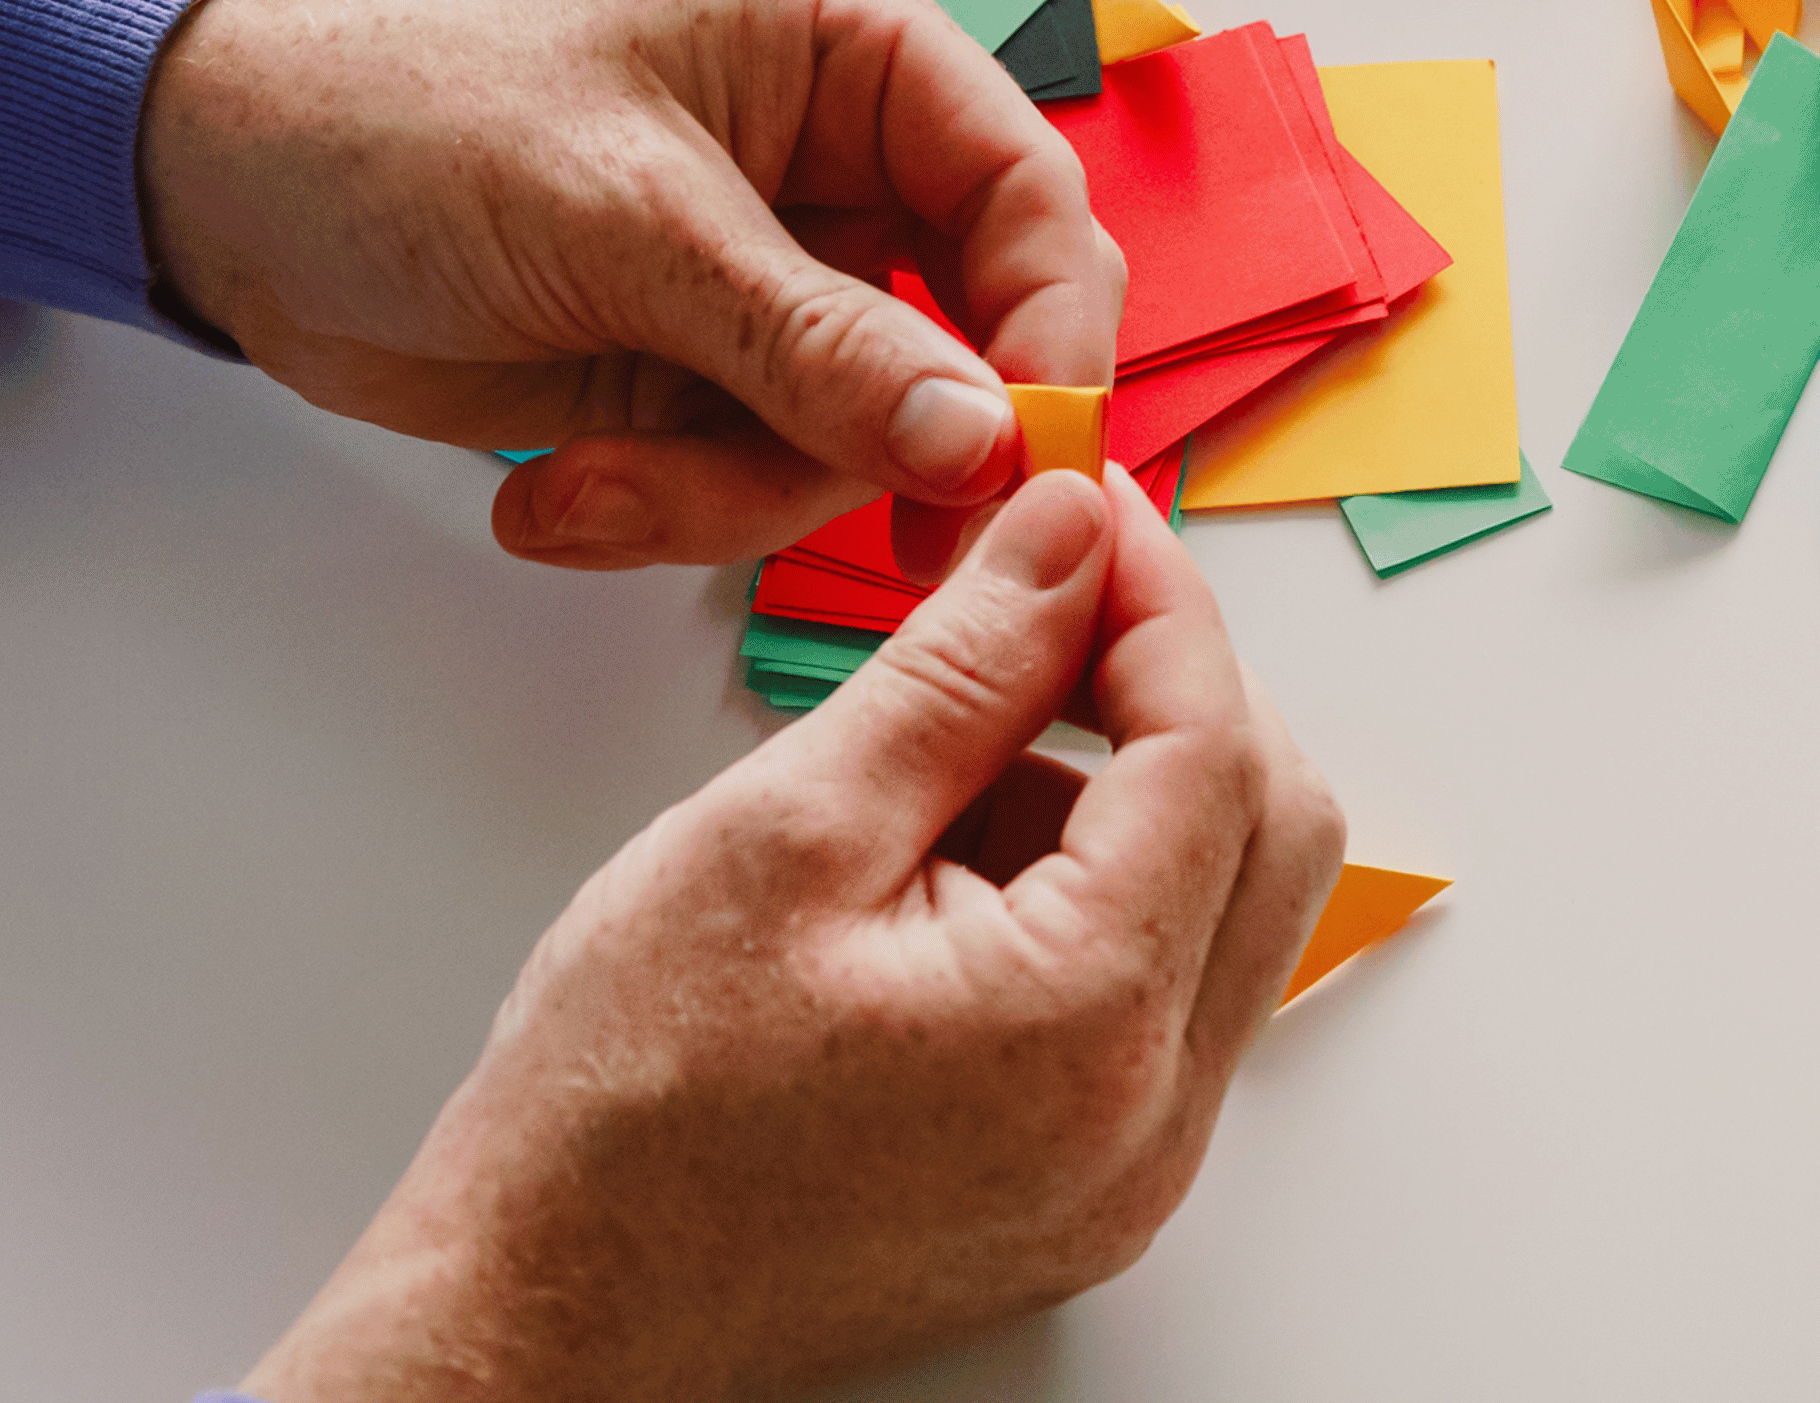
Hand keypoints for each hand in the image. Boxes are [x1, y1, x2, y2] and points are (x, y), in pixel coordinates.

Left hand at [138, 0, 1125, 567]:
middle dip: (865, 445)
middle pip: (963, 337)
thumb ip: (812, 337)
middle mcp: (836, 154)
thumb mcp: (625, 219)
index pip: (1024, 192)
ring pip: (857, 435)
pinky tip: (554, 495)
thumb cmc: (406, 117)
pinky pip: (756, 474)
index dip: (1048, 334)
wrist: (222, 188)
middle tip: (852, 547)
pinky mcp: (701, 367)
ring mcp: (770, 273)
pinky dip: (666, 507)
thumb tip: (983, 439)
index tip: (1025, 467)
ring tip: (587, 488)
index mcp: (847, 40)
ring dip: (728, 492)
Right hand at [242, 467, 1343, 1402]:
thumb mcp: (788, 828)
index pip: (1215, 752)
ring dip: (1131, 791)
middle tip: (1045, 603)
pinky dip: (1095, 894)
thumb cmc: (628, 1102)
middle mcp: (1150, 1123)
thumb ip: (960, 667)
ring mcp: (1129, 1174)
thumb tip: (1067, 536)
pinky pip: (1158, 1000)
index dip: (1160, 603)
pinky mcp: (1087, 1192)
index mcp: (1089, 1025)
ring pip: (1222, 912)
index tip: (1083, 515)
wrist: (549, 1305)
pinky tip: (950, 859)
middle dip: (1174, 691)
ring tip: (947, 747)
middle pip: (1270, 832)